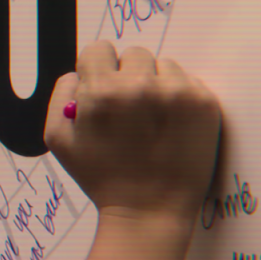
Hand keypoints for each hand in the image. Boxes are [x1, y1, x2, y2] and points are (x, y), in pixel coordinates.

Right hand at [44, 42, 220, 232]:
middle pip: (132, 54)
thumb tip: (78, 74)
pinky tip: (168, 124)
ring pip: (162, 65)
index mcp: (101, 92)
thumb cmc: (101, 177)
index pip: (98, 49)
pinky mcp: (202, 103)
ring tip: (150, 119)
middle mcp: (139, 86)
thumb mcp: (57, 139)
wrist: (148, 210)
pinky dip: (177, 97)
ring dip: (154, 84)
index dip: (97, 69)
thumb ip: (60, 96)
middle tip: (128, 109)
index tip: (103, 88)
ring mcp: (176, 92)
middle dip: (126, 76)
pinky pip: (187, 80)